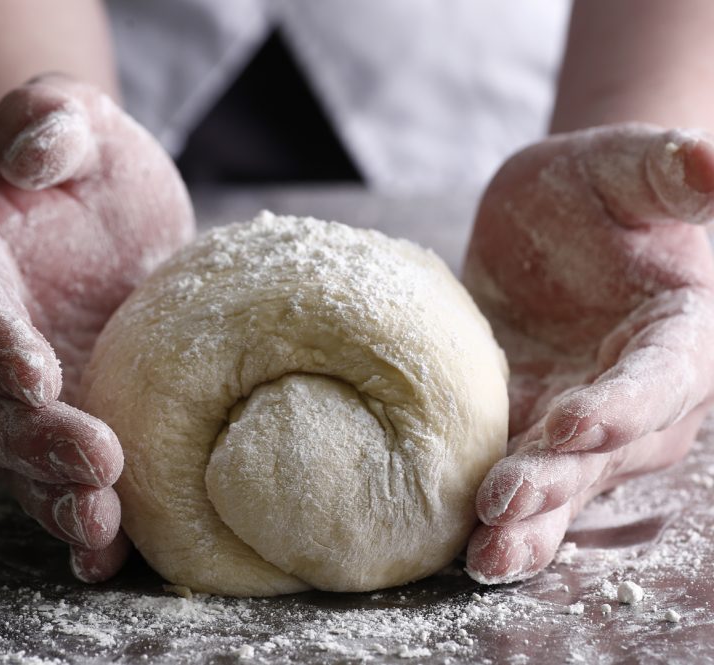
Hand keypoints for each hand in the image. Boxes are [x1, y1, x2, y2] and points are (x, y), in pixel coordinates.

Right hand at [0, 75, 193, 580]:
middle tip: (95, 461)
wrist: (111, 223)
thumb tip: (30, 149)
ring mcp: (12, 391)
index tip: (34, 374)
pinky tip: (107, 549)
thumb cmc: (90, 167)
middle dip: (30, 437)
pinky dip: (75, 517)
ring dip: (52, 494)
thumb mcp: (79, 122)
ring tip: (100, 523)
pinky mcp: (59, 420)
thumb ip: (51, 120)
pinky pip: (52, 477)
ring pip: (11, 455)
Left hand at [462, 124, 713, 582]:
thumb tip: (713, 161)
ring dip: (529, 523)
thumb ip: (667, 171)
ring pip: (567, 483)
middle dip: (558, 480)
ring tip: (486, 557)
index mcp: (680, 335)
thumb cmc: (596, 190)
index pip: (661, 378)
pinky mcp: (533, 428)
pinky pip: (524, 477)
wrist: (550, 223)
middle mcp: (642, 395)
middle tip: (504, 506)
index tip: (572, 423)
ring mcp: (586, 421)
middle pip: (608, 450)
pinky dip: (501, 515)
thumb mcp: (624, 164)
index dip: (623, 405)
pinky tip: (469, 547)